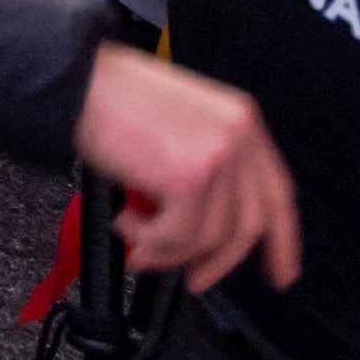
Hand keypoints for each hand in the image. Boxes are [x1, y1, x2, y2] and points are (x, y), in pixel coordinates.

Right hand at [72, 45, 299, 291]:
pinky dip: (148, 241)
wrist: (77, 80)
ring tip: (136, 236)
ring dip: (168, 249)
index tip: (281, 273)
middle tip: (196, 280)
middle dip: (219, 263)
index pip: (277, 194)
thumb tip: (209, 232)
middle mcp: (237, 135)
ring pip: (209, 237)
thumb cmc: (113, 98)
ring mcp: (216, 156)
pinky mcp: (188, 176)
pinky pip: (178, 237)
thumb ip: (207, 166)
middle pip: (248, 225)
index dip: (282, 242)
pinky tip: (125, 221)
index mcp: (241, 119)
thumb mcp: (181, 124)